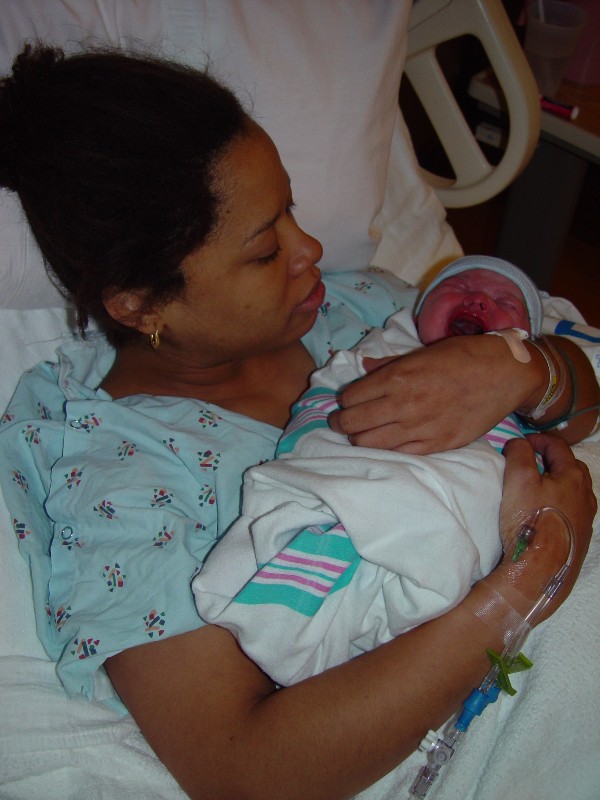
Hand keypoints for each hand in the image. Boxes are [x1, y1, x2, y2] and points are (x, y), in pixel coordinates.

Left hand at [328, 335, 542, 453]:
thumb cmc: (463, 356)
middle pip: (352, 424)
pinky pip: (398, 453)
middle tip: (341, 422)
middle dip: (341, 423)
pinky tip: (388, 441)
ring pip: (369, 443)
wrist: (504, 373)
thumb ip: (389, 363)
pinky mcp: (436, 445)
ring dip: (359, 439)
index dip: (344, 400)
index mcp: (397, 377)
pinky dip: (387, 448)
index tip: (346, 401)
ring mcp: (419, 428)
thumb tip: (363, 365)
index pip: (350, 397)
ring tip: (360, 434)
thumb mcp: (422, 352)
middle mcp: (403, 404)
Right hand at [492, 434, 595, 620]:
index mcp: (572, 475)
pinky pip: (574, 509)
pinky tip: (548, 510)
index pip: (558, 446)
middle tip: (531, 461)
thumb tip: (519, 443)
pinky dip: (561, 501)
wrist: (542, 567)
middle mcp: (585, 494)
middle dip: (552, 459)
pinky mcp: (581, 534)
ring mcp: (586, 516)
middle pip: (571, 466)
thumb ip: (519, 453)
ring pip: (575, 489)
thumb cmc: (530, 519)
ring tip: (539, 486)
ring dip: (558, 481)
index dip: (538, 439)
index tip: (521, 442)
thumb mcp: (518, 478)